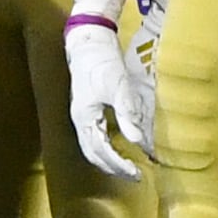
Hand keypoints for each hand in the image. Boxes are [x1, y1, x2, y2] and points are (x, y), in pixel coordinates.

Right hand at [64, 17, 149, 181]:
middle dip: (113, 168)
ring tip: (127, 166)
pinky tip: (120, 145)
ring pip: (92, 147)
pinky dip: (107, 147)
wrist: (88, 41)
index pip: (101, 152)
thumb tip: (137, 141)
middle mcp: (80, 121)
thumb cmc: (101, 62)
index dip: (119, 166)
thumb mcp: (118, 86)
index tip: (137, 174)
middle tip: (134, 176)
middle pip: (93, 154)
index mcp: (85, 118)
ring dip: (109, 160)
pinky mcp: (86, 108)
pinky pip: (95, 136)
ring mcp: (81, 115)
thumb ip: (127, 113)